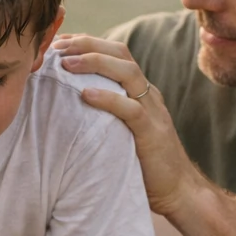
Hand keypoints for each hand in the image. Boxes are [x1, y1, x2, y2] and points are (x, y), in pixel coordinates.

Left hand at [52, 33, 197, 218]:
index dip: (87, 43)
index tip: (58, 43)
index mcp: (139, 91)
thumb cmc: (144, 165)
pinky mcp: (152, 133)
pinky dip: (107, 99)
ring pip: (127, 73)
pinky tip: (85, 94)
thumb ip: (104, 114)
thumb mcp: (121, 130)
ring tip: (65, 64)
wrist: (178, 192)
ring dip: (94, 63)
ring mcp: (152, 111)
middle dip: (87, 44)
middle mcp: (147, 94)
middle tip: (56, 45)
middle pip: (120, 54)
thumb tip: (68, 106)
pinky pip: (131, 109)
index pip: (114, 54)